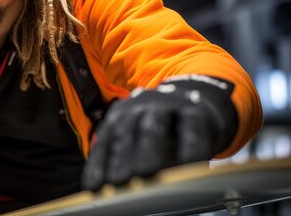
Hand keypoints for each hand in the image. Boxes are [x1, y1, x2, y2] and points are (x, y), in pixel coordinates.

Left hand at [81, 74, 236, 190]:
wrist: (196, 99)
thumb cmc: (162, 130)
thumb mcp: (139, 139)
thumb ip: (126, 159)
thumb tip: (116, 190)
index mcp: (121, 115)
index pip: (106, 140)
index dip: (99, 163)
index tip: (94, 187)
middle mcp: (140, 107)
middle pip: (126, 131)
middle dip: (120, 158)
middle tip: (118, 182)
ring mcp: (166, 106)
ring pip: (154, 127)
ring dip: (148, 151)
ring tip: (146, 174)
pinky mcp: (194, 111)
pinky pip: (191, 130)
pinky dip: (190, 149)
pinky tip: (188, 165)